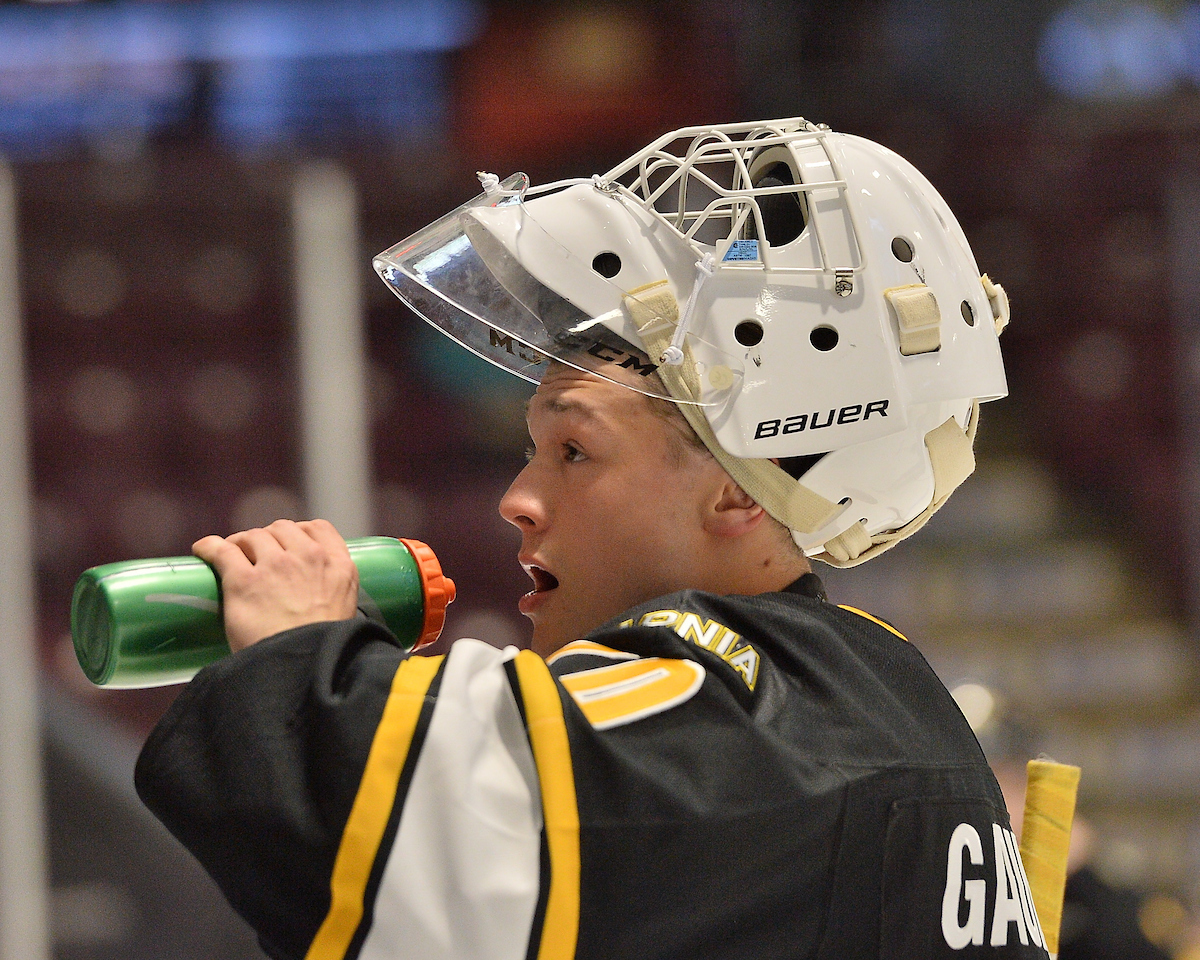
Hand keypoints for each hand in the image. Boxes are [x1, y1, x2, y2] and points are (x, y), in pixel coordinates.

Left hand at [193, 519, 358, 651]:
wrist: (302, 670)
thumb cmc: (322, 650)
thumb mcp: (346, 612)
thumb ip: (334, 592)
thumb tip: (312, 596)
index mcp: (339, 567)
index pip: (319, 528)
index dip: (299, 532)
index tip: (288, 544)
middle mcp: (308, 558)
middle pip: (282, 528)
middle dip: (267, 538)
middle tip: (256, 556)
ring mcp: (275, 566)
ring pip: (252, 536)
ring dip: (241, 543)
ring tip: (233, 557)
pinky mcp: (243, 581)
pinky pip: (221, 550)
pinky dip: (209, 547)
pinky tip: (203, 550)